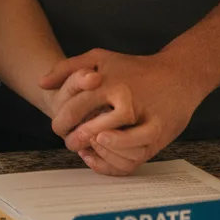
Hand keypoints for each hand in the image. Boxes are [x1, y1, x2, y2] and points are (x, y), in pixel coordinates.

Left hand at [40, 49, 206, 175]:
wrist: (178, 74)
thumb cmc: (133, 67)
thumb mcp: (99, 57)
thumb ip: (68, 67)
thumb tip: (41, 82)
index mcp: (109, 82)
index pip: (76, 106)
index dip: (62, 120)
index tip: (57, 127)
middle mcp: (126, 101)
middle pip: (92, 128)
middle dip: (75, 138)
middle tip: (69, 141)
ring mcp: (143, 120)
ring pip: (114, 146)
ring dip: (95, 152)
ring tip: (84, 148)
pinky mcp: (157, 136)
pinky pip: (133, 157)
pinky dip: (114, 162)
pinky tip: (102, 155)